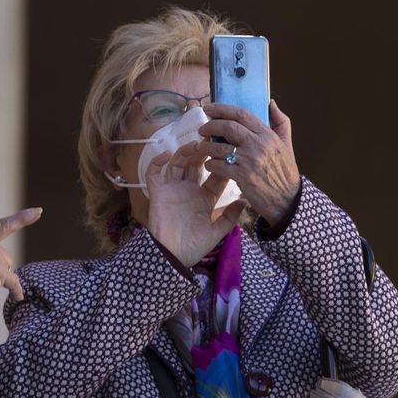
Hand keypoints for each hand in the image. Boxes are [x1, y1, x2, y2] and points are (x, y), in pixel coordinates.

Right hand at [144, 144, 244, 266]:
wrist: (172, 256)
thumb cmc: (194, 247)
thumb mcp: (216, 232)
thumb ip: (230, 217)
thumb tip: (244, 201)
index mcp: (204, 198)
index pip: (215, 176)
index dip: (222, 164)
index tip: (229, 151)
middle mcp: (189, 190)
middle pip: (196, 165)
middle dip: (204, 153)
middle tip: (212, 141)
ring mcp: (172, 190)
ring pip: (177, 164)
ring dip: (184, 153)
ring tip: (194, 145)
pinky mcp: (157, 192)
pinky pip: (154, 173)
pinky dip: (157, 162)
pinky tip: (166, 155)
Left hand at [196, 100, 300, 224]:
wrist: (287, 199)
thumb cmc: (285, 172)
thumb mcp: (287, 144)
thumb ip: (280, 121)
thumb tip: (271, 103)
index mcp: (267, 135)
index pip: (241, 114)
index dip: (222, 108)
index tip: (209, 108)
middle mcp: (258, 144)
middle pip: (228, 127)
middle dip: (210, 125)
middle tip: (202, 129)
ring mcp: (250, 160)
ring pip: (220, 147)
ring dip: (206, 146)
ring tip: (200, 147)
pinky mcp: (243, 176)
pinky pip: (219, 165)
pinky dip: (211, 163)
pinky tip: (209, 164)